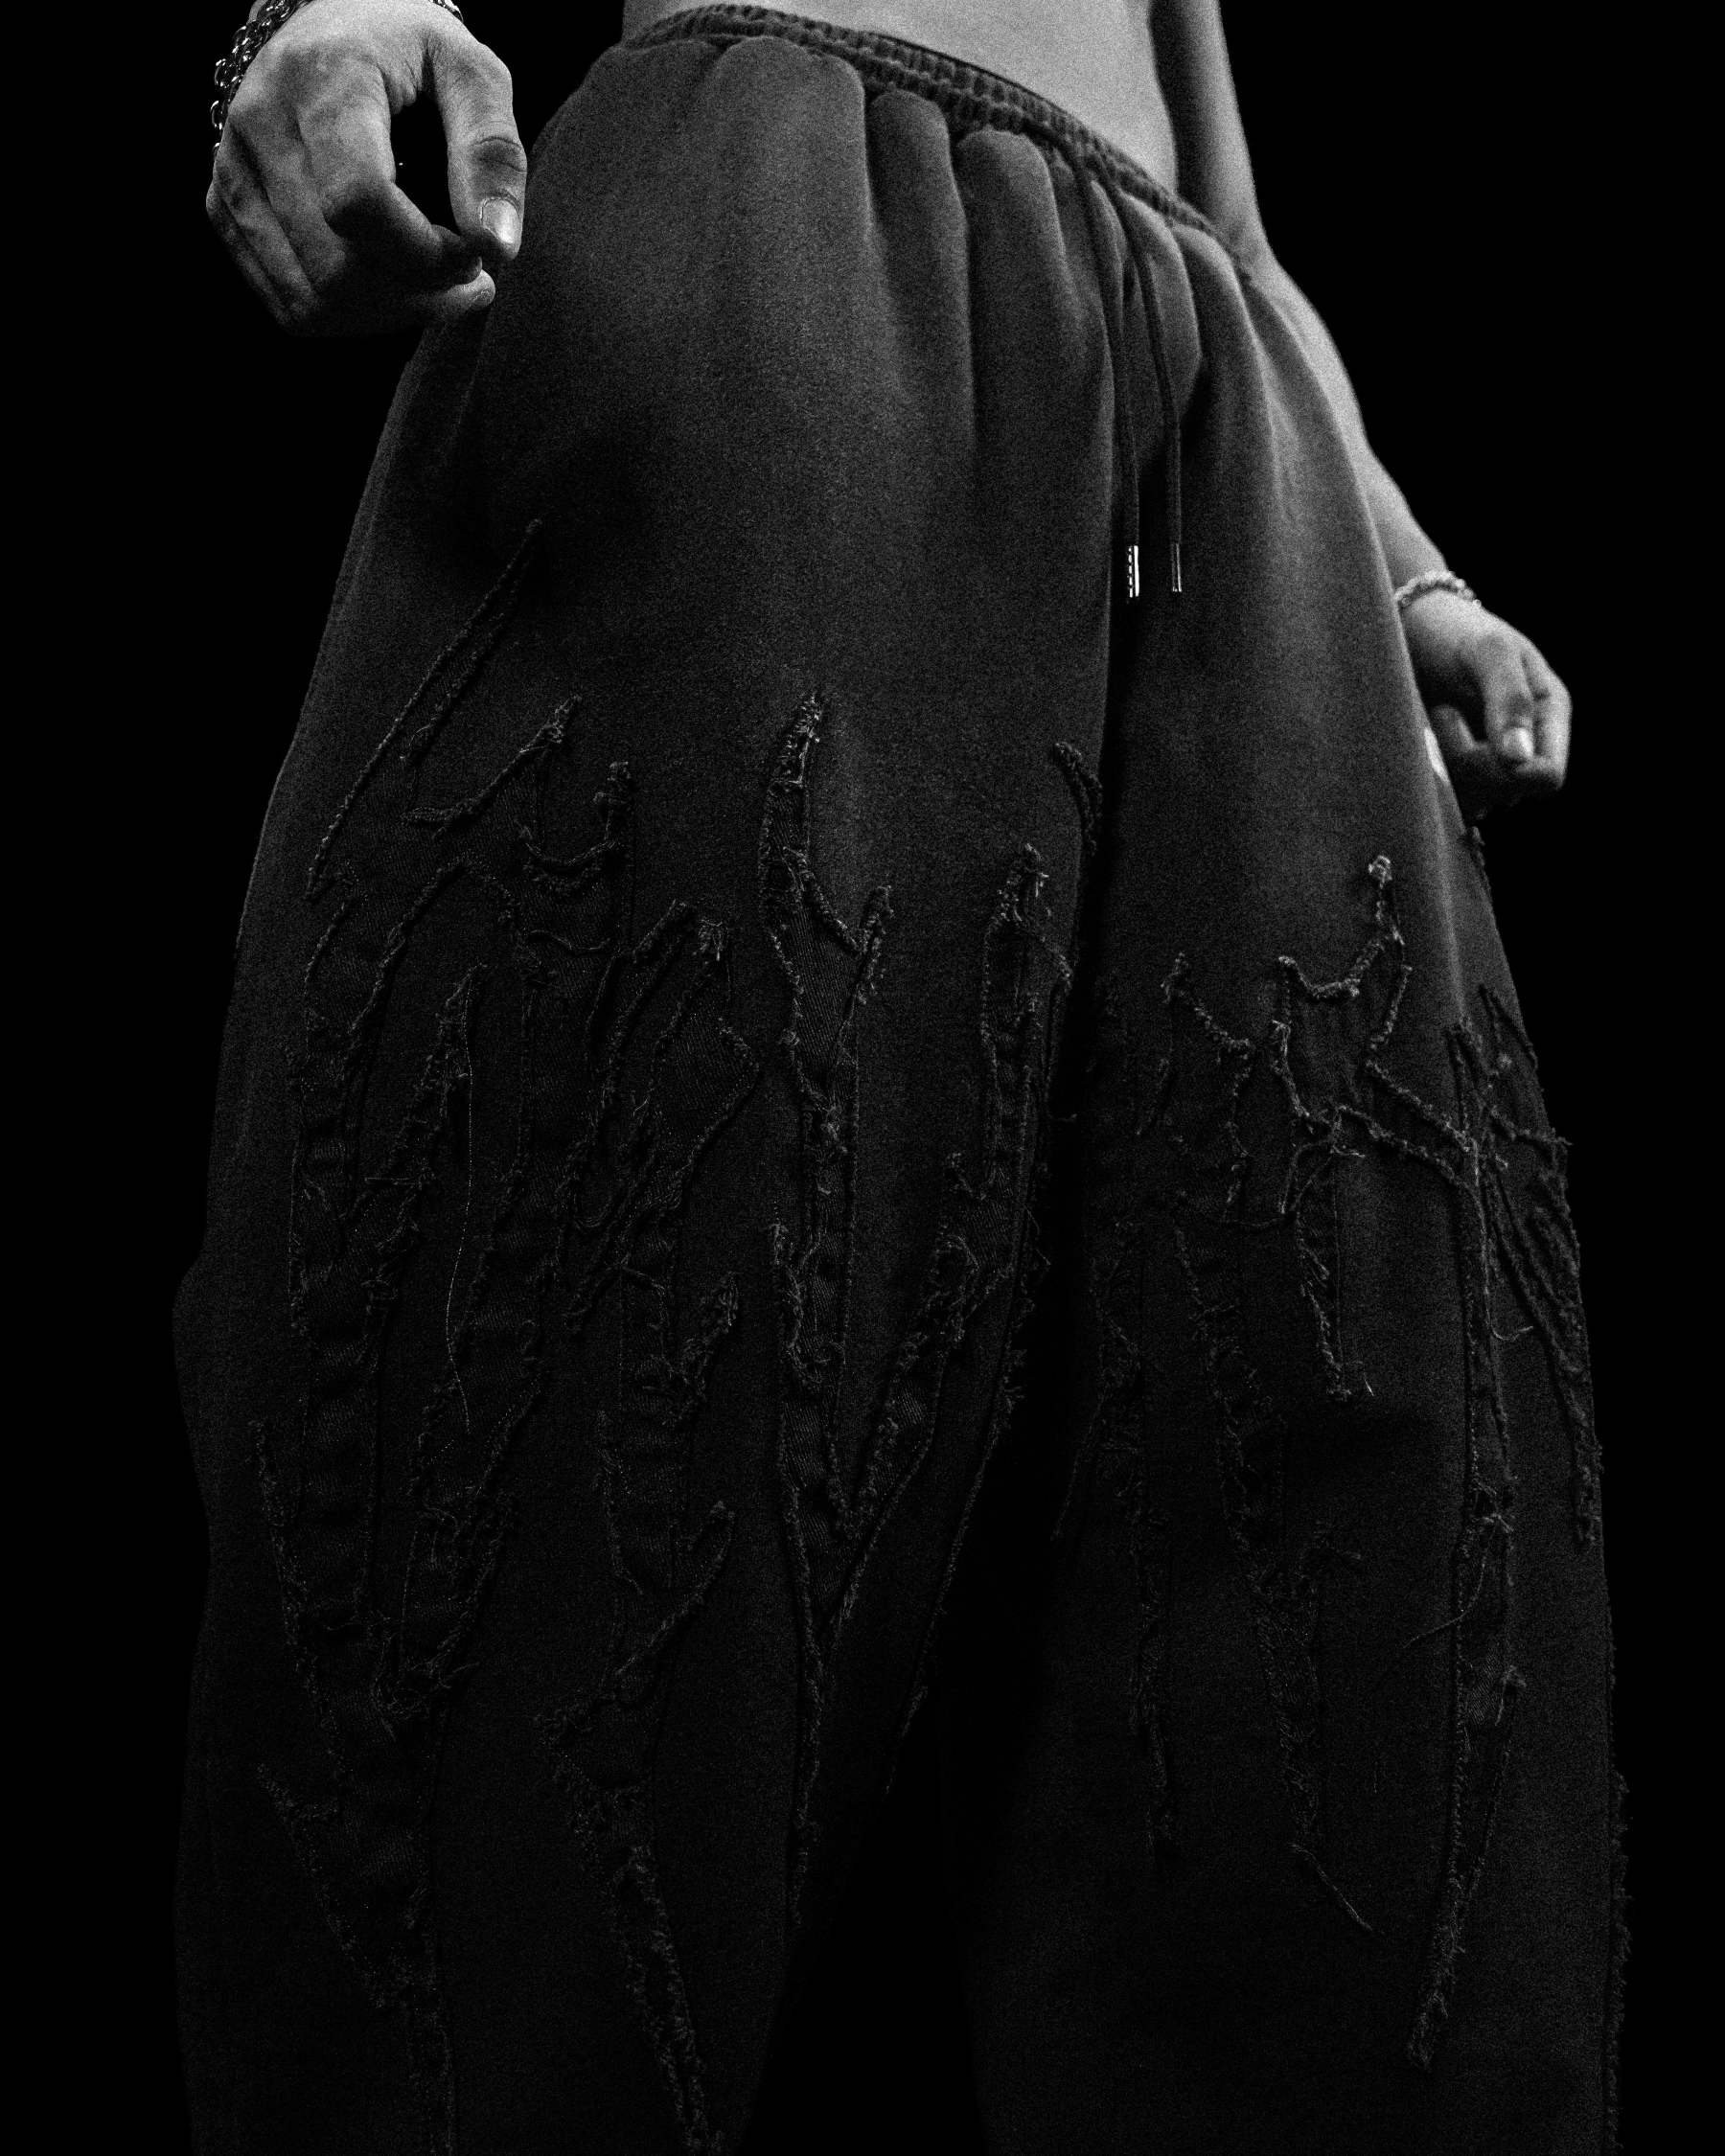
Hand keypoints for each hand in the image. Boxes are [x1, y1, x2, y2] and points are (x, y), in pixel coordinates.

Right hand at [206, 0, 527, 336]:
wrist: (331, 22)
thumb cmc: (410, 50)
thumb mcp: (471, 73)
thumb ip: (492, 153)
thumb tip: (495, 246)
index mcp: (321, 80)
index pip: (358, 203)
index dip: (427, 254)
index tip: (472, 251)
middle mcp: (260, 125)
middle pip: (337, 270)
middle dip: (419, 295)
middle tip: (468, 276)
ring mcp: (233, 171)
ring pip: (314, 303)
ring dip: (390, 314)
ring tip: (434, 281)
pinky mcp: (225, 207)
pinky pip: (291, 306)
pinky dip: (352, 316)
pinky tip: (391, 284)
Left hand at [1401, 590, 1571, 822]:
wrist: (1412, 628)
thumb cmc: (1455, 631)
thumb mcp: (1488, 652)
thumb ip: (1509, 698)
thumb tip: (1519, 759)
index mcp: (1548, 715)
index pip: (1547, 777)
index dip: (1511, 773)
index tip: (1476, 739)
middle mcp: (1525, 744)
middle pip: (1508, 795)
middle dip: (1471, 766)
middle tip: (1443, 714)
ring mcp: (1492, 760)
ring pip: (1476, 803)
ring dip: (1447, 769)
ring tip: (1435, 718)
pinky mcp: (1459, 770)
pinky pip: (1449, 797)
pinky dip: (1432, 775)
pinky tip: (1423, 738)